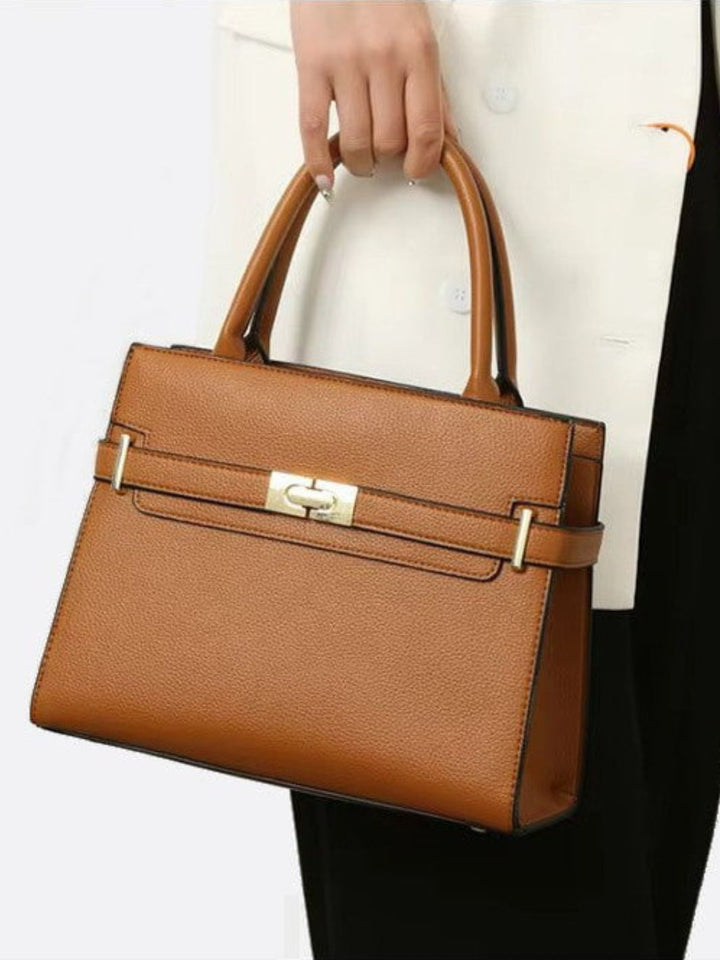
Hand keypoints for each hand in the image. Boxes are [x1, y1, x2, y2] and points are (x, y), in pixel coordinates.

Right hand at [289, 0, 457, 194]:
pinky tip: (324, 177)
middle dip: (387, 159)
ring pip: (356, 142)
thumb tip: (448, 141)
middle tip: (384, 152)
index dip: (422, 163)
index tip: (415, 171)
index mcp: (418, 52)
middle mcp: (384, 58)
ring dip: (359, 162)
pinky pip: (313, 127)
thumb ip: (434, 91)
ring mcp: (345, 62)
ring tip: (360, 157)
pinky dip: (318, 161)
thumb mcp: (420, 36)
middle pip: (389, 141)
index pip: (426, 129)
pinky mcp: (311, 64)